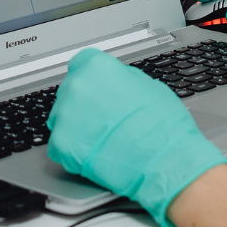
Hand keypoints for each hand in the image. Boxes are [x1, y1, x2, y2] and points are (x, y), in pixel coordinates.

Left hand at [47, 49, 226, 226]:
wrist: (166, 161)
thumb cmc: (163, 126)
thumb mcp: (148, 86)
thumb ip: (121, 79)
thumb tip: (112, 81)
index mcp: (97, 66)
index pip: (81, 65)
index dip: (92, 81)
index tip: (96, 91)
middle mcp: (76, 86)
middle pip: (70, 92)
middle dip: (83, 105)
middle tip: (103, 120)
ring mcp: (66, 116)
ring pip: (62, 119)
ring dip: (77, 128)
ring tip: (102, 140)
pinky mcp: (61, 144)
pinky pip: (60, 146)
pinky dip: (74, 152)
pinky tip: (96, 154)